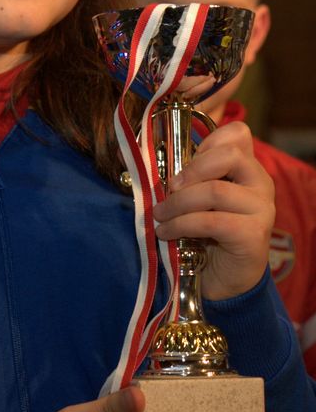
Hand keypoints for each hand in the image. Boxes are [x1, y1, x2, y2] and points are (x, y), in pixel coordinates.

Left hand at [152, 120, 274, 299]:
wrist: (221, 278)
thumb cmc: (204, 233)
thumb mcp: (193, 197)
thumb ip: (186, 177)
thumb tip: (149, 163)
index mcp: (246, 167)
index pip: (237, 133)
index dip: (208, 140)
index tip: (182, 162)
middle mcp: (260, 183)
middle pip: (230, 155)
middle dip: (191, 170)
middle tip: (169, 188)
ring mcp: (261, 209)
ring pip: (215, 191)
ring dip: (177, 203)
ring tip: (159, 216)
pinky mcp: (253, 235)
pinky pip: (211, 221)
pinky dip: (181, 225)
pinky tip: (166, 232)